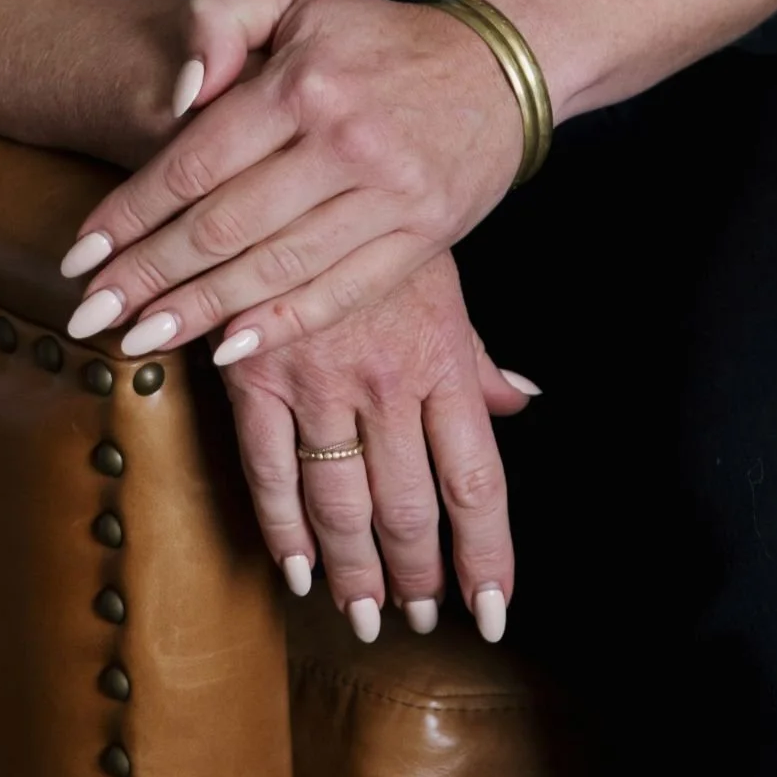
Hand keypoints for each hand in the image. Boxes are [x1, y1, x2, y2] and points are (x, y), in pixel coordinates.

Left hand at [58, 0, 525, 366]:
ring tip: (140, 339)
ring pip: (275, 269)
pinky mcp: (422, 238)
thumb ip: (221, 18)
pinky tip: (230, 349)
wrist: (492, 67)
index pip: (197, 158)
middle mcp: (345, 141)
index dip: (132, 211)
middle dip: (148, 276)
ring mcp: (389, 196)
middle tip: (89, 314)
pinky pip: (341, 294)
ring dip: (200, 313)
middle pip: (225, 225)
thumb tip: (180, 91)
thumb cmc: (374, 35)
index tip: (80, 254)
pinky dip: (282, 326)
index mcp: (305, 80)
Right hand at [224, 252, 535, 642]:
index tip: (492, 611)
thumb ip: (475, 354)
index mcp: (441, 355)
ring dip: (356, 571)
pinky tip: (299, 569)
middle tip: (420, 615)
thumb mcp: (440, 276)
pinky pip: (269, 473)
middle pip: (409, 508)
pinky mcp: (253, 375)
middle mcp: (386, 377)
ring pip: (341, 504)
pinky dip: (285, 532)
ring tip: (365, 614)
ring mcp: (317, 380)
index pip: (477, 480)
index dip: (487, 555)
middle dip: (417, 576)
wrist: (289, 161)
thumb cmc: (374, 219)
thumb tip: (523, 403)